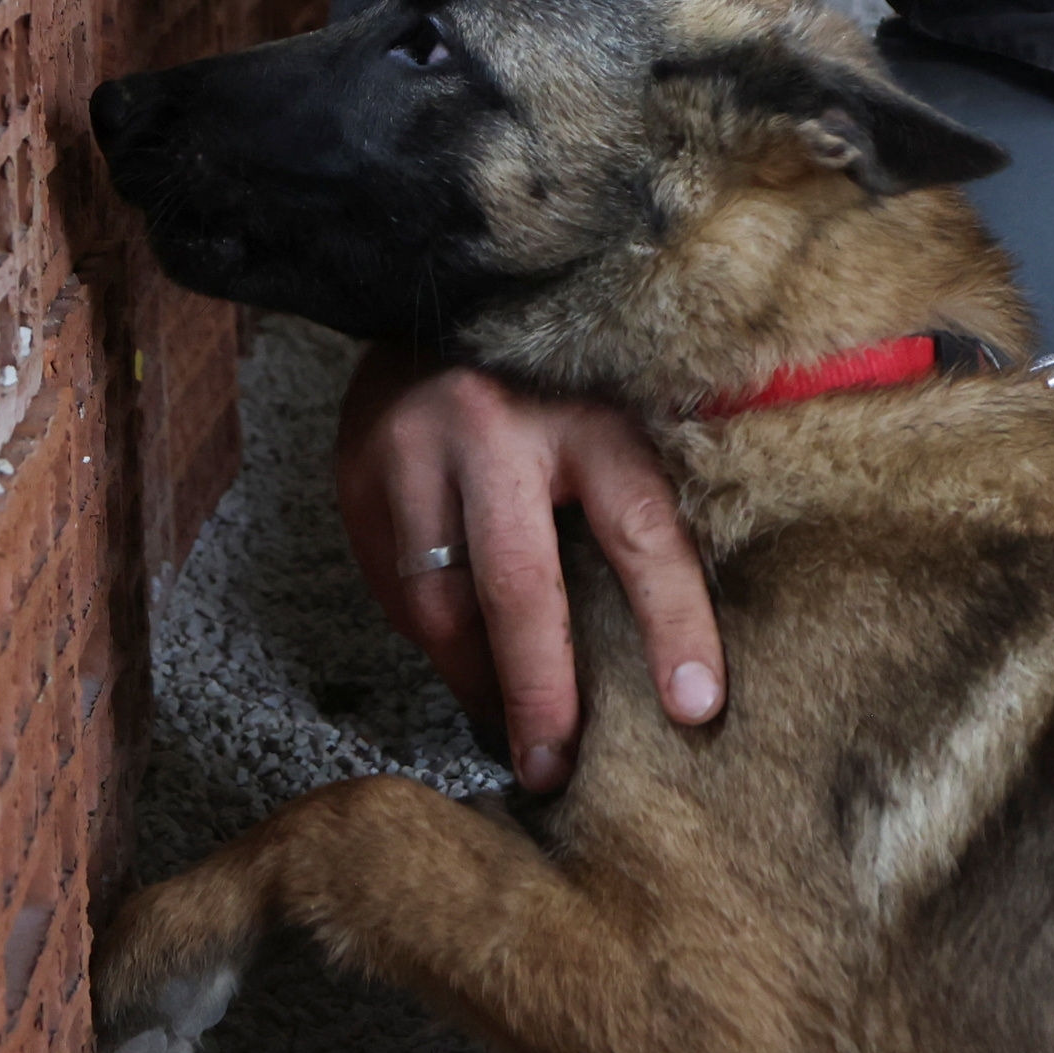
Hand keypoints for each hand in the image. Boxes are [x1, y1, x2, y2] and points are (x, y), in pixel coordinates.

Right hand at [334, 347, 722, 792]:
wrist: (433, 282)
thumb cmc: (556, 373)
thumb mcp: (616, 407)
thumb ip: (638, 494)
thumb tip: (674, 643)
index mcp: (588, 411)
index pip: (642, 532)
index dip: (674, 625)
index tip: (696, 708)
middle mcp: (495, 426)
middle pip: (520, 589)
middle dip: (541, 694)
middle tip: (553, 770)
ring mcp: (412, 449)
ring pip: (439, 605)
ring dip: (475, 679)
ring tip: (508, 727)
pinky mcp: (356, 473)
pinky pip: (394, 588)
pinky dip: (431, 636)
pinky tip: (460, 655)